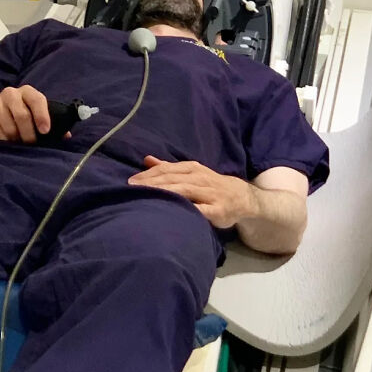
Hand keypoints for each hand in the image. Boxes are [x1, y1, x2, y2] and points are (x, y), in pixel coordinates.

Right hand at [0, 85, 50, 143]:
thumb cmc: (16, 112)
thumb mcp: (32, 112)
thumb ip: (49, 121)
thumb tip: (66, 136)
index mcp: (27, 91)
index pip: (37, 99)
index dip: (42, 115)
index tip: (45, 131)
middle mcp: (11, 93)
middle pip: (22, 115)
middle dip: (29, 134)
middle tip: (31, 143)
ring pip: (10, 127)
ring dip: (16, 139)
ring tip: (18, 141)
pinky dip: (4, 140)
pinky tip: (6, 139)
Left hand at [128, 156, 256, 228]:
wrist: (241, 197)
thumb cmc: (210, 185)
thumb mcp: (191, 173)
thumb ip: (169, 168)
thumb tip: (147, 159)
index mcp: (191, 169)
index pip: (166, 170)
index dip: (148, 175)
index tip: (130, 182)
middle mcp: (199, 178)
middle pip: (172, 179)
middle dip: (151, 184)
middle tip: (132, 190)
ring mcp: (209, 194)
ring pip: (184, 191)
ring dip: (164, 193)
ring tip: (147, 197)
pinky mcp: (217, 210)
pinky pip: (201, 210)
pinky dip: (188, 209)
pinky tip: (175, 212)